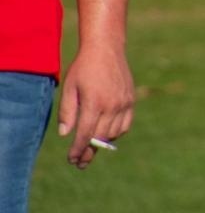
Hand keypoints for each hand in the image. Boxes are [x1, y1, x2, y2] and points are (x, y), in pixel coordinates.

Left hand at [58, 42, 134, 168]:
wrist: (106, 49)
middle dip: (89, 152)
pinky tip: (106, 134)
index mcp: (94, 103)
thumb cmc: (83, 68)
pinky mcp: (130, 100)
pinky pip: (125, 124)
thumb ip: (67, 112)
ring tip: (91, 147)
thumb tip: (65, 134)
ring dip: (102, 143)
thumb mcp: (69, 88)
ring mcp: (124, 103)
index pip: (85, 134)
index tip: (72, 159)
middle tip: (80, 162)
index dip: (78, 150)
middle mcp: (112, 105)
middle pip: (100, 138)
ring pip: (114, 133)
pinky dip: (116, 133)